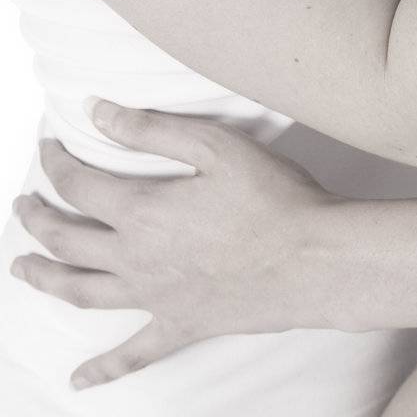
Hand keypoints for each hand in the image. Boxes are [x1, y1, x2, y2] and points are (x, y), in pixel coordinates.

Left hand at [9, 100, 340, 391]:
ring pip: (82, 291)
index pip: (80, 187)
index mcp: (142, 211)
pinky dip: (102, 370)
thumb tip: (97, 111)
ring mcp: (155, 298)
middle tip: (23, 205)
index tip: (48, 148)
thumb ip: (150, 129)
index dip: (57, 165)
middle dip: (38, 220)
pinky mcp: (181, 325)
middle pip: (68, 241)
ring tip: (21, 268)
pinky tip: (79, 380)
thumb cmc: (272, 195)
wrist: (311, 258)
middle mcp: (136, 259)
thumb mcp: (214, 145)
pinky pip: (132, 354)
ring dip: (45, 278)